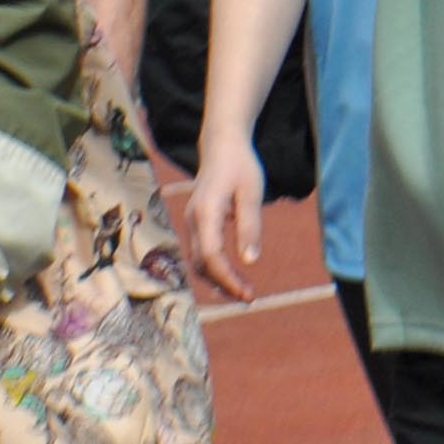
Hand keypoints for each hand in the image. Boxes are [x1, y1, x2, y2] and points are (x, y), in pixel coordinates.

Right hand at [184, 137, 264, 301]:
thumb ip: (250, 227)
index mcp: (206, 212)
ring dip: (218, 281)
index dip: (229, 279)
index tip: (248, 293)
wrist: (221, 145)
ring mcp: (191, 223)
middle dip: (224, 285)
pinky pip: (200, 254)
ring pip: (198, 262)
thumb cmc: (240, 166)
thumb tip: (250, 261)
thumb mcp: (252, 194)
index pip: (212, 256)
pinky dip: (214, 270)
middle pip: (202, 264)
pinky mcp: (196, 224)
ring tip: (242, 292)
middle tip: (249, 298)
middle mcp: (193, 220)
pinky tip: (231, 278)